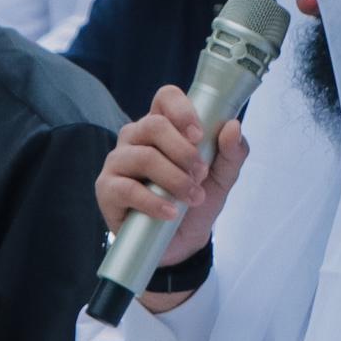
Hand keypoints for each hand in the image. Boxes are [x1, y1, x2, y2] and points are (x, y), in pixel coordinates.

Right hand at [95, 89, 249, 298]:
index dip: (182, 110)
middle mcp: (136, 139)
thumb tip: (233, 126)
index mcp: (163, 128)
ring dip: (174, 179)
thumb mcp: (222, 178)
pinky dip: (153, 201)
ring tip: (193, 198)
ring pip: (142, 156)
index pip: (165, 98)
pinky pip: (126, 188)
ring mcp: (118, 162)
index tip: (199, 135)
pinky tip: (170, 213)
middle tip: (201, 174)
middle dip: (184, 152)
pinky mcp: (107, 190)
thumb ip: (232, 153)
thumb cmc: (196, 200)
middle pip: (153, 125)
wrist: (182, 242)